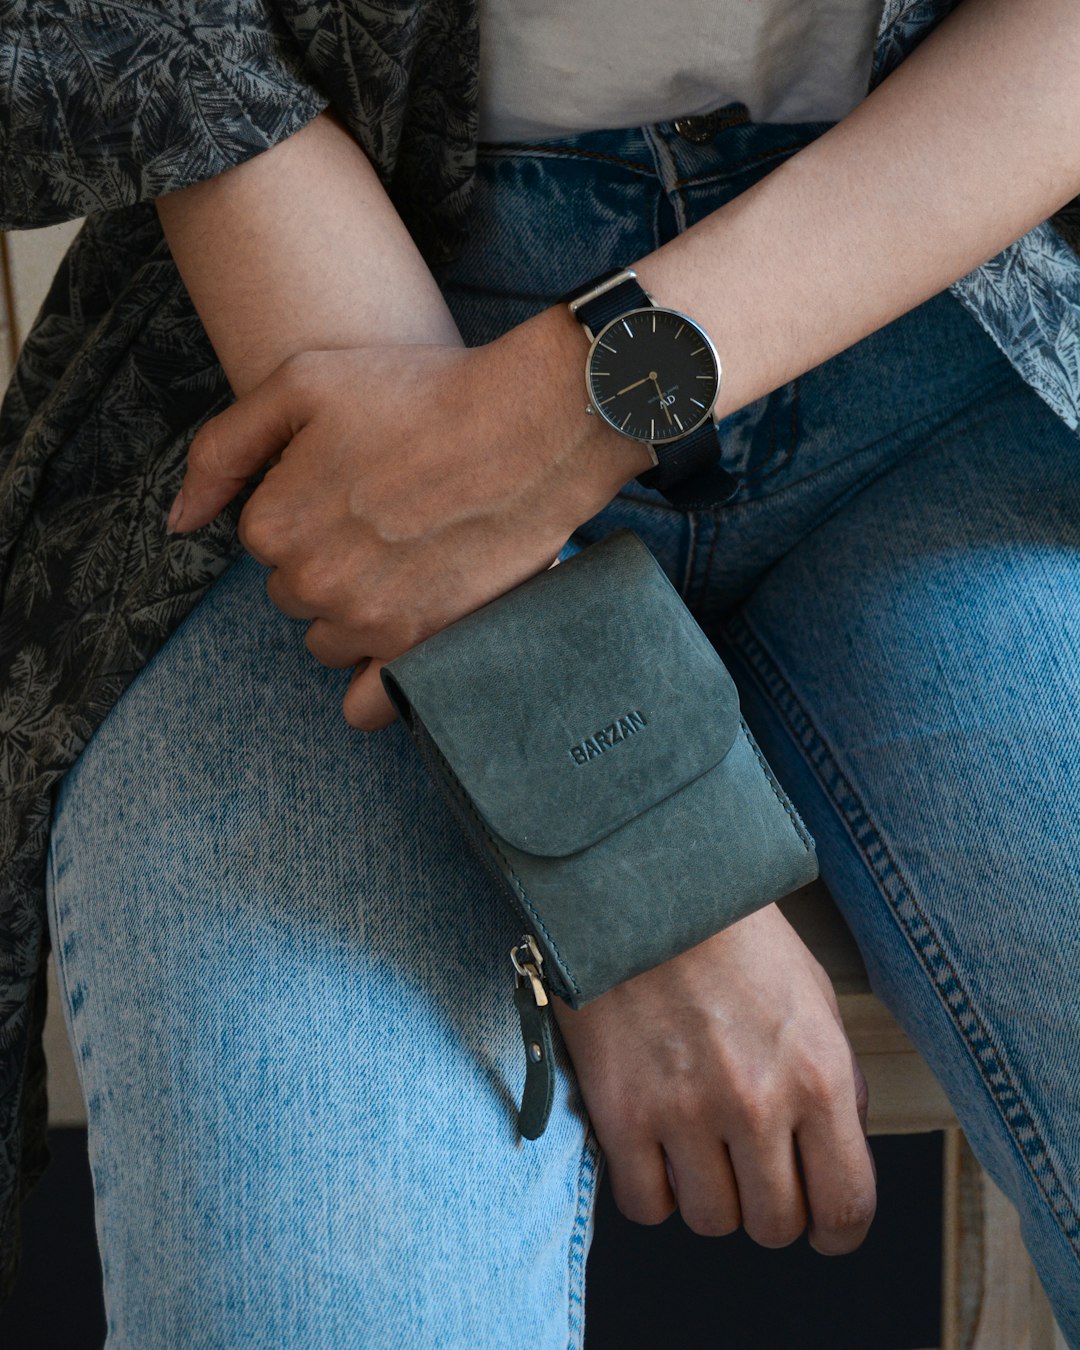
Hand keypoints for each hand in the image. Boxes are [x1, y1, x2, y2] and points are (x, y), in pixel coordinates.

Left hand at [167, 310, 650, 728]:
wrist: (533, 424)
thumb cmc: (421, 393)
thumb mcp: (301, 383)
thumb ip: (223, 450)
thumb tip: (178, 522)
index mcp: (272, 525)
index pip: (267, 542)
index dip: (309, 509)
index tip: (355, 482)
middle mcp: (313, 585)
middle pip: (297, 596)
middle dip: (329, 563)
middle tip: (388, 519)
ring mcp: (370, 624)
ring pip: (333, 642)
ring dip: (357, 615)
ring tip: (411, 564)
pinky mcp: (426, 649)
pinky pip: (373, 703)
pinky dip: (378, 688)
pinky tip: (400, 649)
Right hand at [550, 902, 876, 1252]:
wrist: (641, 885)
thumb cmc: (731, 934)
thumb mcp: (811, 994)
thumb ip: (837, 1078)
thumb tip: (842, 1153)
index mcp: (817, 1074)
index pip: (846, 1206)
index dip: (838, 1232)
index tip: (822, 1226)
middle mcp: (757, 1103)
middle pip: (775, 1226)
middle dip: (768, 1208)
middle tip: (750, 1171)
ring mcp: (685, 1112)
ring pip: (710, 1222)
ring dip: (708, 1197)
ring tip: (698, 1149)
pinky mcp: (621, 1112)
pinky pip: (644, 1205)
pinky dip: (651, 1191)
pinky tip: (653, 1149)